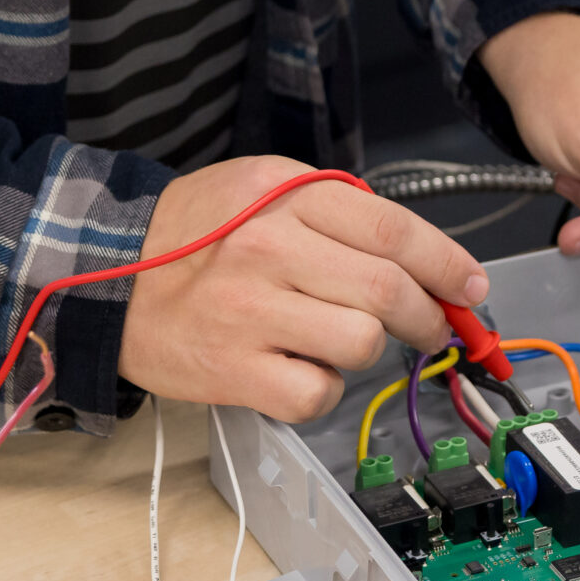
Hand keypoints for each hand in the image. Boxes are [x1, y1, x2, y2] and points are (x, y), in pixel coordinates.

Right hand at [116, 155, 486, 420]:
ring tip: (346, 340)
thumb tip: (423, 259)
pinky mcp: (231, 370)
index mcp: (286, 194)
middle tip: (433, 326)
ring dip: (371, 349)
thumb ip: (338, 212)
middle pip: (388, 290)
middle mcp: (271, 247)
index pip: (393, 231)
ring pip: (361, 342)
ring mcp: (250, 311)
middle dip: (427, 316)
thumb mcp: (265, 188)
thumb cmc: (197, 232)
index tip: (471, 288)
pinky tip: (302, 368)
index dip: (447, 264)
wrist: (108, 274)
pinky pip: (316, 392)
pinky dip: (324, 388)